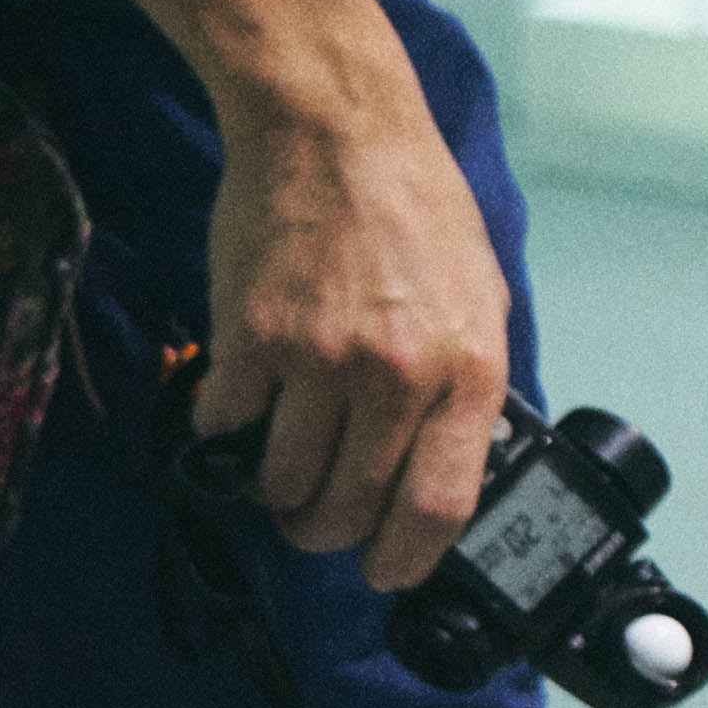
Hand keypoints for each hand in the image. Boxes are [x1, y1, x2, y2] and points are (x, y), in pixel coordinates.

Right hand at [197, 69, 510, 591]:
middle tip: (319, 525)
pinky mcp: (250, 338)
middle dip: (328, 534)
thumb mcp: (482, 297)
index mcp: (469, 368)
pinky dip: (229, 430)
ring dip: (277, 490)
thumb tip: (453, 464)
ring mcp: (319, 359)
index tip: (385, 572)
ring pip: (282, 480)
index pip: (438, 506)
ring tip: (284, 468)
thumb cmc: (417, 211)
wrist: (338, 135)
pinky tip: (246, 402)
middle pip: (349, 507)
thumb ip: (467, 382)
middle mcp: (397, 373)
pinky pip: (226, 425)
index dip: (406, 558)